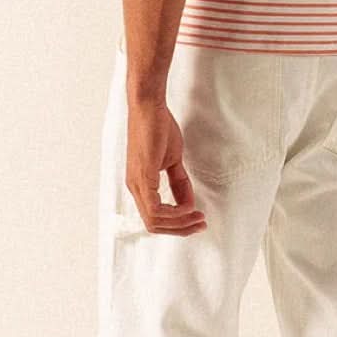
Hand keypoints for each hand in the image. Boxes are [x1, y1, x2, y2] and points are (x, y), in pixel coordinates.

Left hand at [125, 97, 206, 234]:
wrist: (149, 107)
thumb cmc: (158, 129)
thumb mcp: (172, 161)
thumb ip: (179, 183)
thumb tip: (189, 203)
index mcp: (140, 185)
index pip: (154, 217)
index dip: (176, 224)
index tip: (197, 219)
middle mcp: (135, 188)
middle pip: (153, 224)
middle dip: (180, 229)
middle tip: (201, 224)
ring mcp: (137, 183)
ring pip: (154, 220)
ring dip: (179, 223)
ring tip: (198, 217)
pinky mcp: (142, 176)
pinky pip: (154, 208)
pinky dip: (173, 212)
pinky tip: (188, 206)